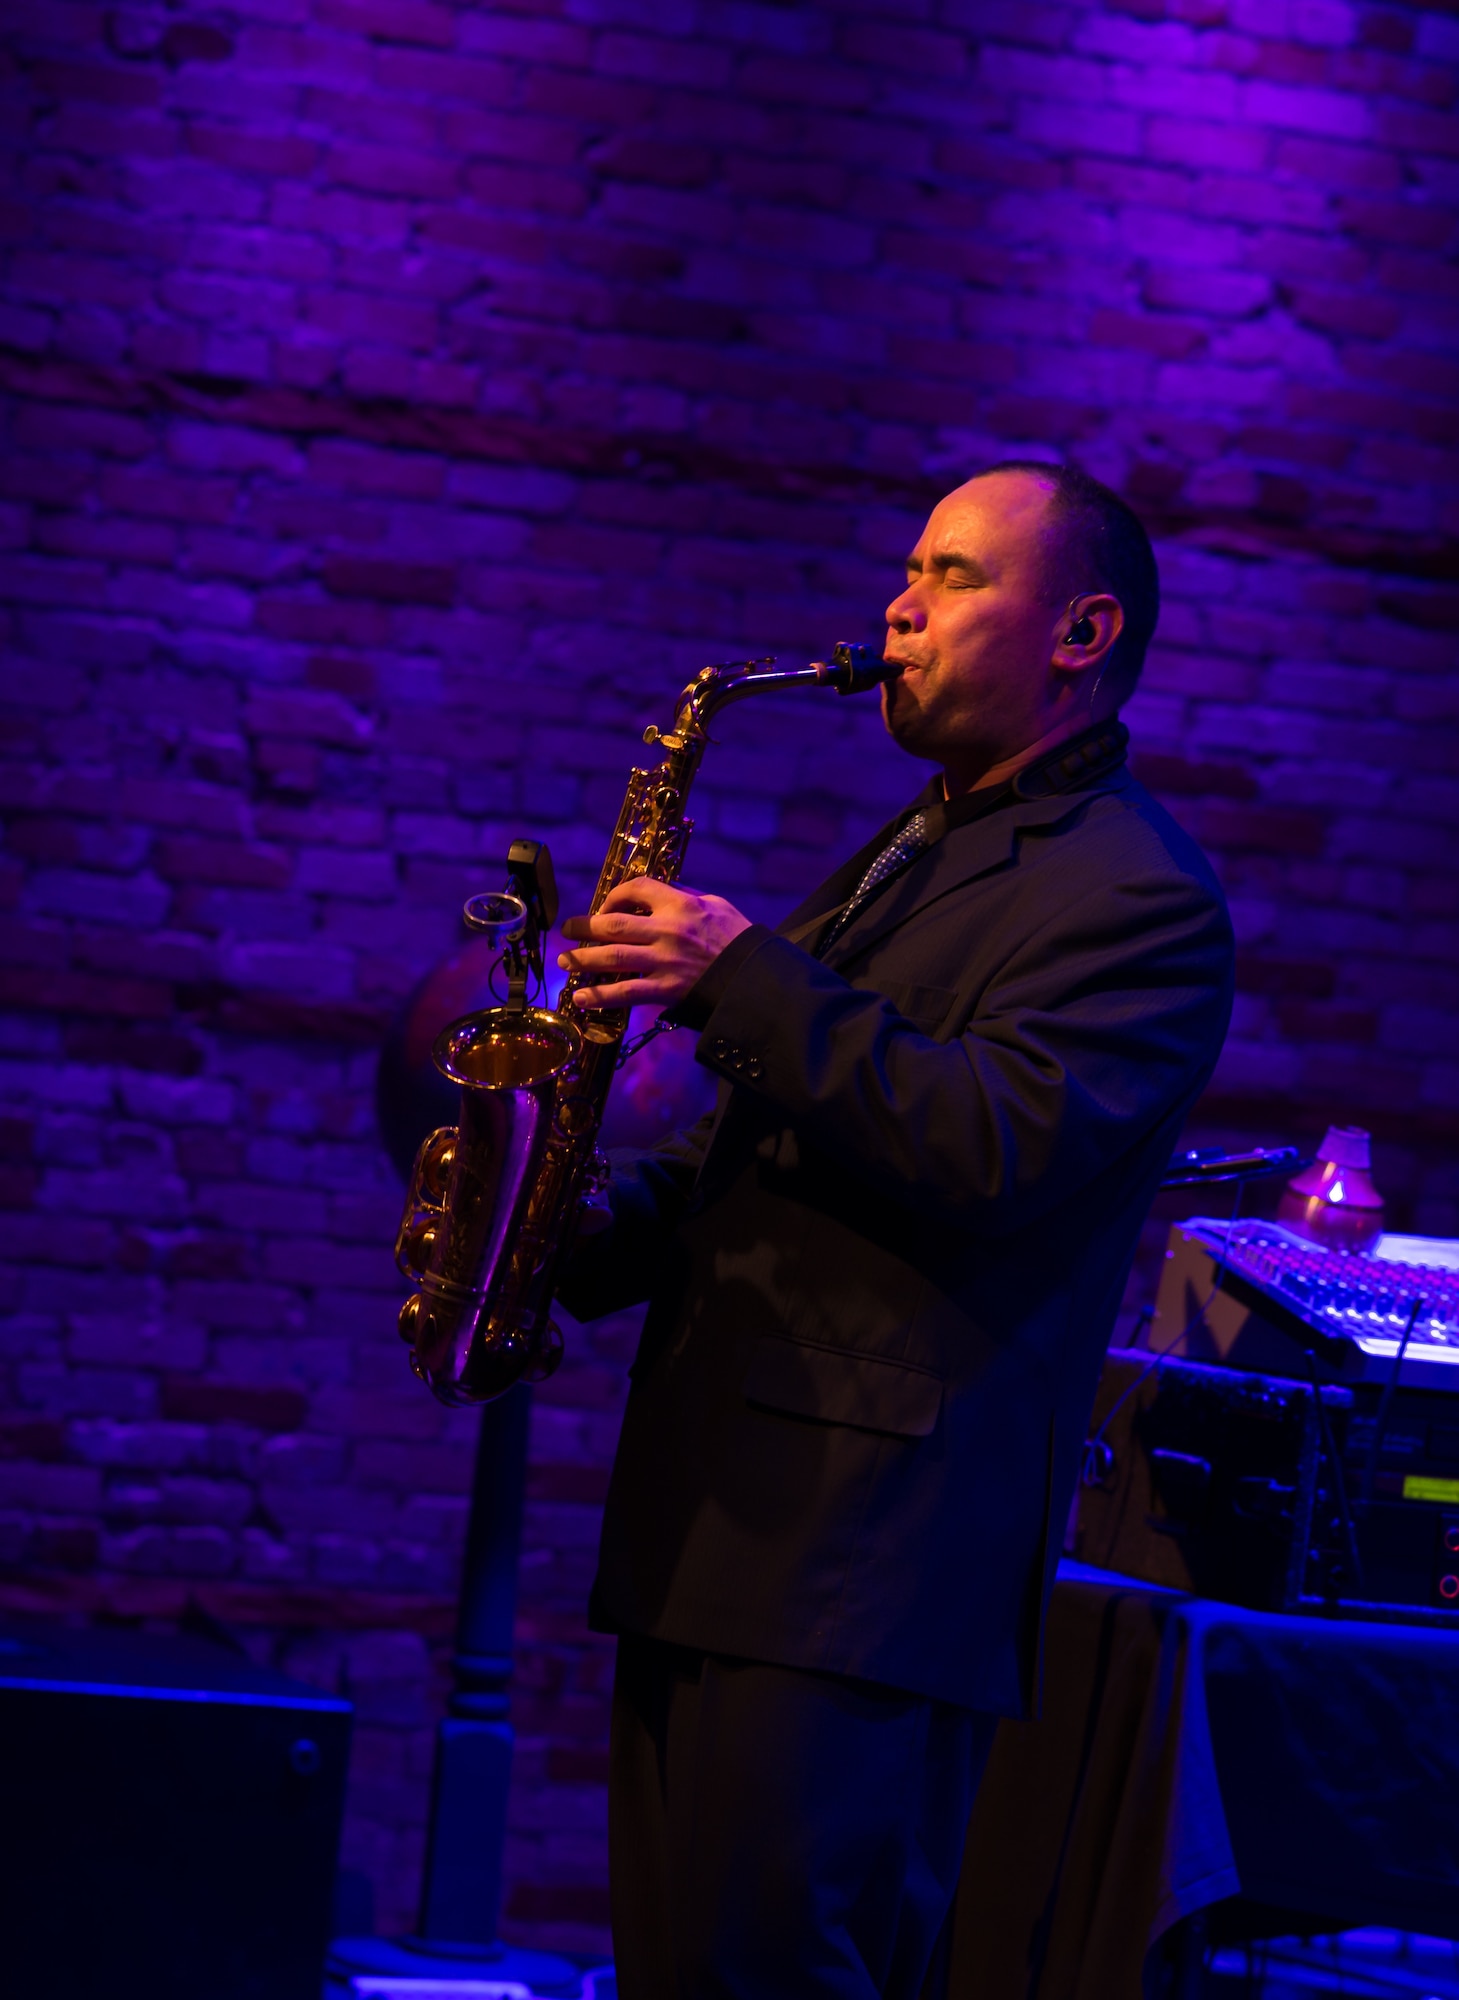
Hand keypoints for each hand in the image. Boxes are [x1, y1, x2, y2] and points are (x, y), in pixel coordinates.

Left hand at [558, 878, 752, 1010]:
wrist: (758, 978)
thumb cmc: (739, 939)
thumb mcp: (716, 905)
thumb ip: (685, 897)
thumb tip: (655, 894)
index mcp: (681, 904)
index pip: (635, 889)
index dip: (613, 896)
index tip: (604, 907)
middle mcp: (668, 930)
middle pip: (613, 925)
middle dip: (584, 928)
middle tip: (568, 931)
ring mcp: (665, 961)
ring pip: (612, 957)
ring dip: (582, 960)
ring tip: (565, 962)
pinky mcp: (666, 990)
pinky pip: (625, 992)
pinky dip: (600, 996)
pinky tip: (581, 998)